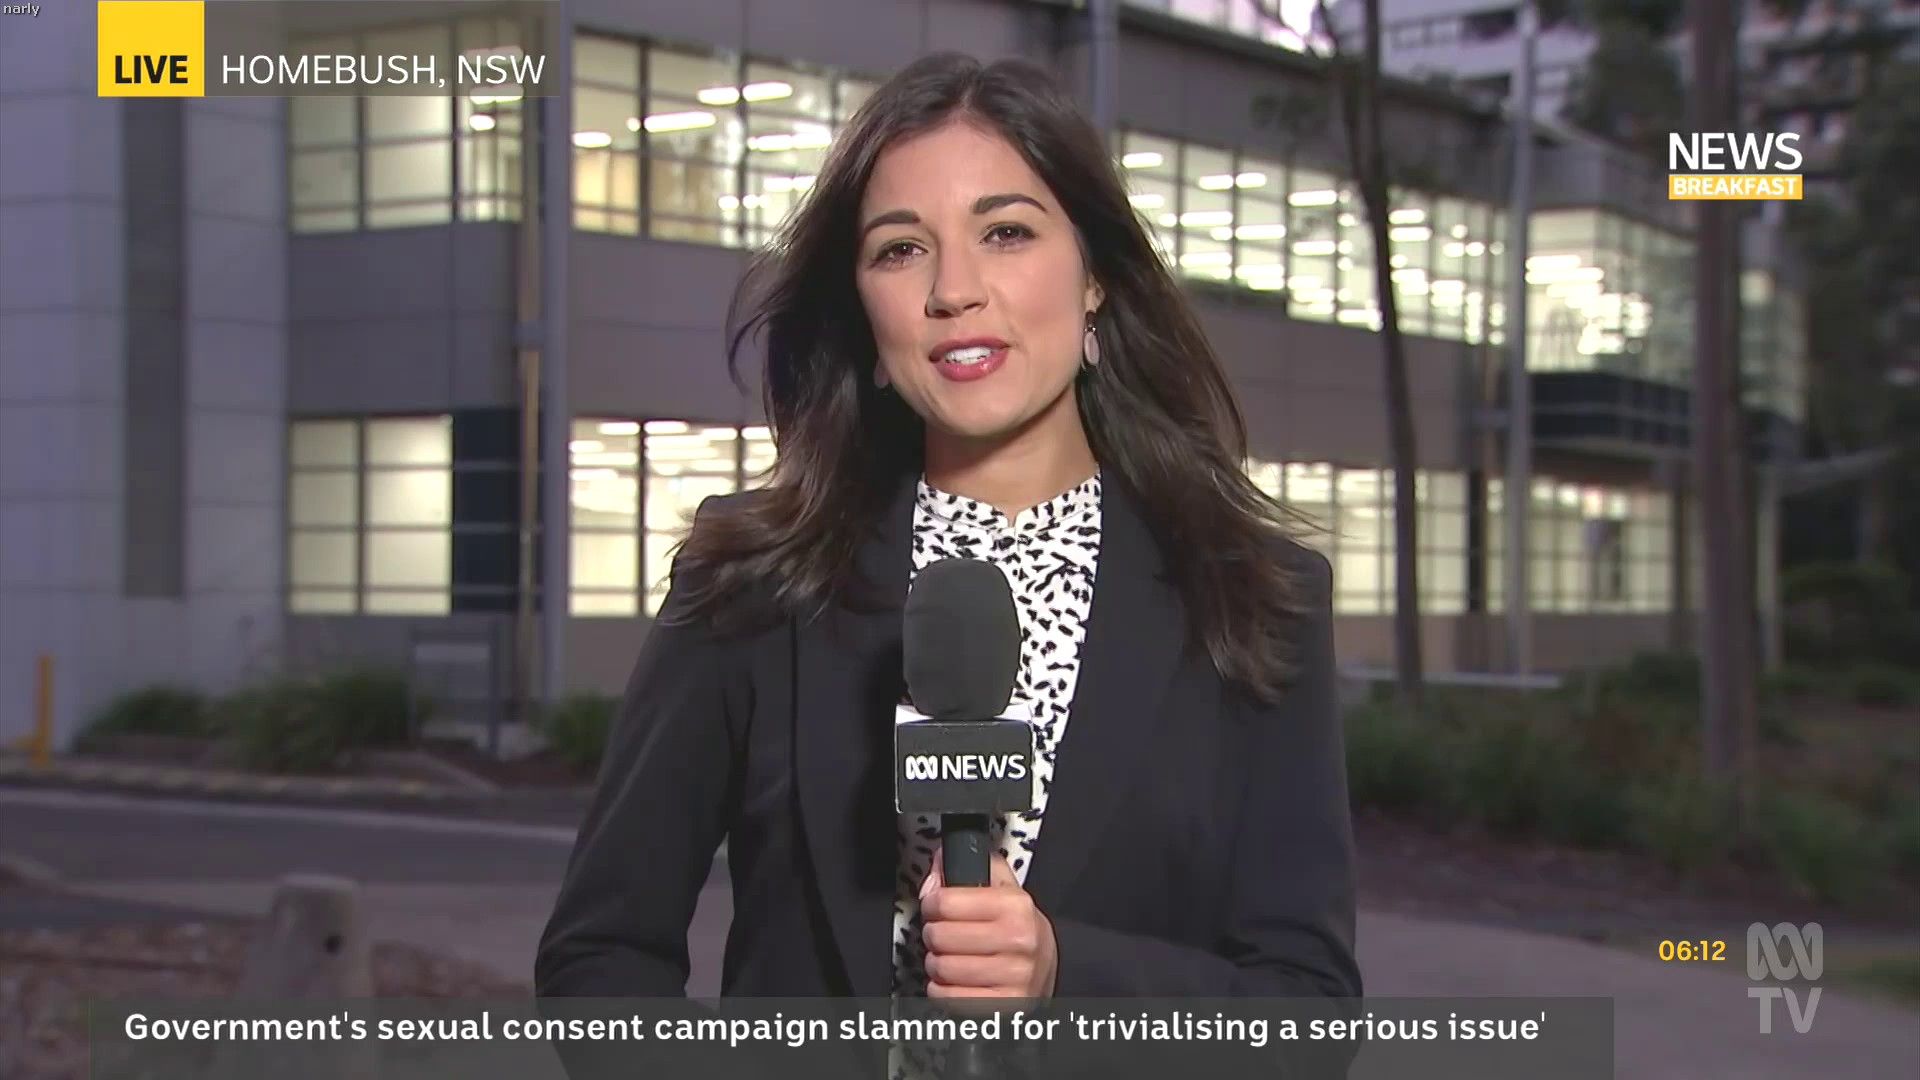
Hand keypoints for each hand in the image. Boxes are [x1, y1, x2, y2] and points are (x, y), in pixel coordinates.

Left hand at [918, 848, 1057, 999]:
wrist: (1048, 973)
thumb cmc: (1018, 931)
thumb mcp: (1005, 891)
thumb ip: (972, 871)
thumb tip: (937, 869)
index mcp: (1016, 906)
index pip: (945, 901)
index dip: (932, 903)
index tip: (936, 908)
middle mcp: (1018, 939)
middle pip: (939, 935)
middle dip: (933, 935)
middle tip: (944, 936)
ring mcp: (1012, 976)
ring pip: (941, 967)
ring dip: (936, 964)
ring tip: (951, 958)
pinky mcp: (1001, 1005)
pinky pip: (946, 996)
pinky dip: (942, 989)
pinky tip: (956, 981)